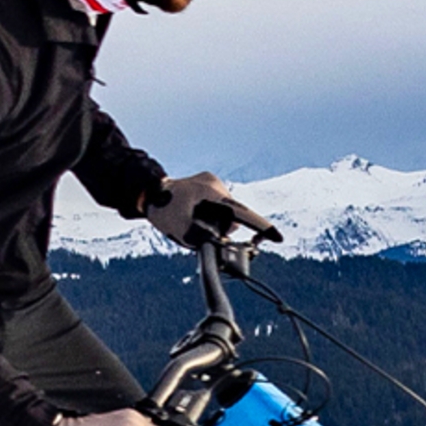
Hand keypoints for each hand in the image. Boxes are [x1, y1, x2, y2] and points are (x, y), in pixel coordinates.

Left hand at [146, 171, 280, 245]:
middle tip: (202, 236)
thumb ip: (205, 240)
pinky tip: (193, 216)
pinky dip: (210, 216)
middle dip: (222, 229)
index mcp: (213, 194)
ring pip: (223, 212)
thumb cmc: (163, 209)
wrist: (146, 190)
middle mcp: (216, 185)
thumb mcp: (182, 231)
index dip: (262, 228)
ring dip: (214, 223)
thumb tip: (225, 243)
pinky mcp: (207, 184)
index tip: (278, 238)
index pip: (242, 214)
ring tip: (190, 222)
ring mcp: (212, 182)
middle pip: (231, 216)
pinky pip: (216, 206)